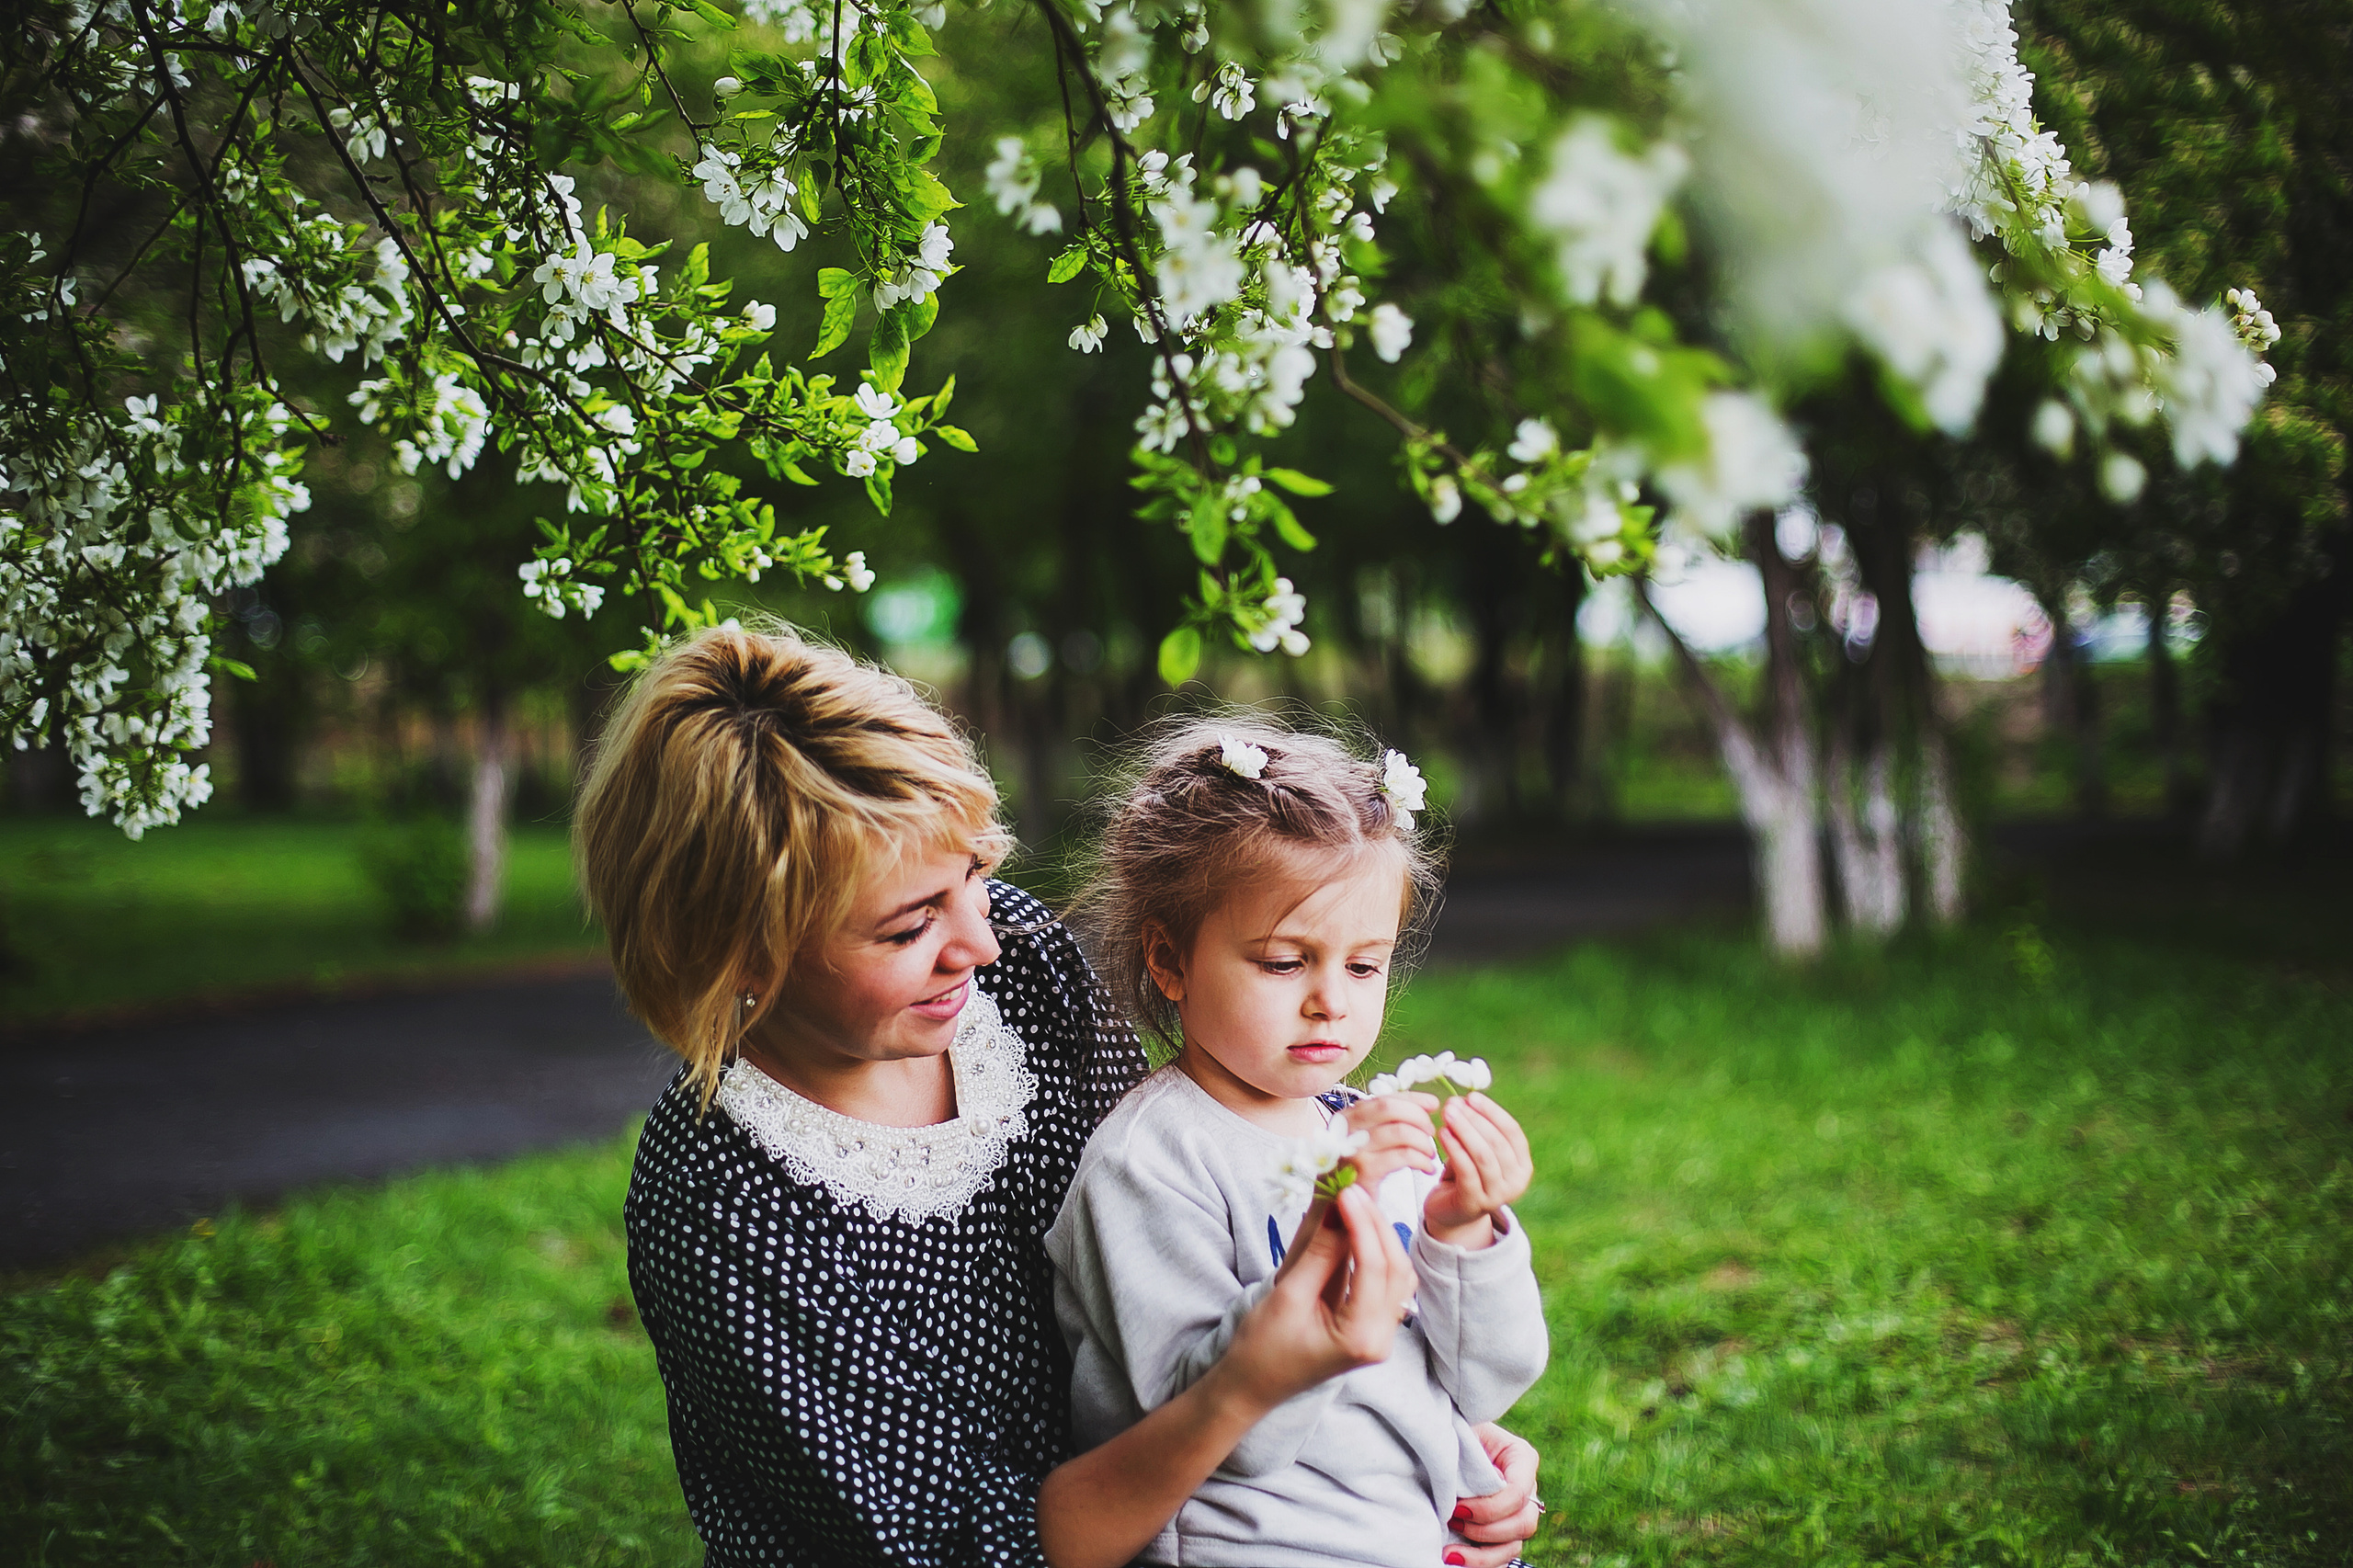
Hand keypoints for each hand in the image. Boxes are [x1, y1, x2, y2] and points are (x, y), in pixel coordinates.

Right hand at [1222, 1185, 1416, 1405]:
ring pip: (1397, 1274)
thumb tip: (1339, 1206)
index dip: (1363, 1223)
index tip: (1347, 1190)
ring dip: (1380, 1237)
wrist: (1253, 1386)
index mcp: (1361, 1338)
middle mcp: (1381, 1340)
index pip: (1375, 1268)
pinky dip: (1376, 1254)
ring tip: (1354, 1207)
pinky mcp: (1373, 1328)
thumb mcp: (1289, 1295)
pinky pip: (1387, 1283)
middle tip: (1352, 1191)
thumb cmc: (1262, 1349)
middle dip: (1377, 1225)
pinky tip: (1357, 1232)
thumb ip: (1320, 1252)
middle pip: (1396, 1269)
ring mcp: (1381, 1336)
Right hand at [1339, 1091, 1439, 1190]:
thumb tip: (1427, 1104)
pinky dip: (1422, 1160)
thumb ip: (1388, 1121)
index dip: (1413, 1099)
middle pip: (1390, 1108)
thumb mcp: (1365, 1139)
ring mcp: (1355, 1148)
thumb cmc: (1358, 1170)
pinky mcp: (1365, 1170)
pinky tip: (1427, 1168)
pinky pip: (1404, 1156)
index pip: (1385, 1098)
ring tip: (1430, 1154)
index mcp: (1349, 1116)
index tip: (1434, 1104)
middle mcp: (1347, 1128)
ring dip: (1423, 1141)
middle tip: (1431, 1131)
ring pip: (1400, 1131)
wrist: (1339, 1205)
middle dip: (1418, 1116)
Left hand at [1423, 1092, 1532, 1247]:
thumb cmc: (1465, 1174)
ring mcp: (1498, 1195)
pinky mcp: (1475, 1203)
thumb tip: (1464, 1099)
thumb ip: (1476, 1128)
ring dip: (1464, 1131)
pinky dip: (1454, 1149)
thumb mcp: (1476, 1150)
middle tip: (1453, 1104)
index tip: (1472, 1097)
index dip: (1493, 1112)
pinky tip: (1442, 1134)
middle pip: (1497, 1143)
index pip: (1512, 1132)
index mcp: (1523, 1166)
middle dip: (1474, 1120)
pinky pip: (1467, 1171)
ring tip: (1447, 1115)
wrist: (1450, 1213)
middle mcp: (1516, 1182)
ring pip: (1483, 1156)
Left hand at [1446, 1422, 1541, 1567]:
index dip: (1489, 1508)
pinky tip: (1455, 1559)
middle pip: (1524, 1523)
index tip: (1457, 1508)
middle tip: (1452, 1520)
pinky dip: (1479, 1563)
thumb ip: (1468, 1443)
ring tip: (1450, 1551)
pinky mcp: (1501, 1532)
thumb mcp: (1462, 1428)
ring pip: (1514, 1546)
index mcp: (1521, 1457)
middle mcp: (1525, 1488)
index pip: (1518, 1493)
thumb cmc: (1451, 1431)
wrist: (1441, 1442)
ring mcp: (1515, 1513)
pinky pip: (1500, 1557)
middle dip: (1485, 1530)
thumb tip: (1453, 1470)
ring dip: (1482, 1554)